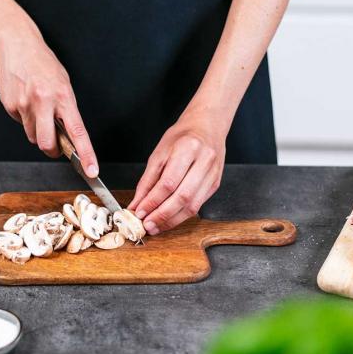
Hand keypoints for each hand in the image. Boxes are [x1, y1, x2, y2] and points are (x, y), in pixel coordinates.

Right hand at [0, 32, 97, 176]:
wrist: (17, 44)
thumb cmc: (43, 63)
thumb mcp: (63, 83)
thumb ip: (65, 109)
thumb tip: (67, 134)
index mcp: (62, 96)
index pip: (77, 132)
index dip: (85, 154)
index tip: (91, 170)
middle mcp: (43, 102)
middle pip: (47, 144)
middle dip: (52, 150)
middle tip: (56, 146)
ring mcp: (24, 105)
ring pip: (32, 135)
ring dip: (37, 130)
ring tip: (38, 108)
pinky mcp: (10, 105)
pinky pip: (20, 122)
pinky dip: (24, 118)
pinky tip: (25, 100)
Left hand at [128, 109, 225, 234]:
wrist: (207, 126)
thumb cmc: (182, 136)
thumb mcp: (159, 152)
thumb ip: (148, 180)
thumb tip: (137, 203)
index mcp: (187, 148)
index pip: (168, 182)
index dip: (153, 201)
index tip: (139, 212)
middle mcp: (204, 161)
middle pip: (182, 197)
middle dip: (162, 215)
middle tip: (147, 225)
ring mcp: (213, 174)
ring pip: (192, 205)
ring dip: (172, 220)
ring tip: (156, 226)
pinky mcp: (215, 184)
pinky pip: (198, 205)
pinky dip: (182, 215)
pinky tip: (170, 219)